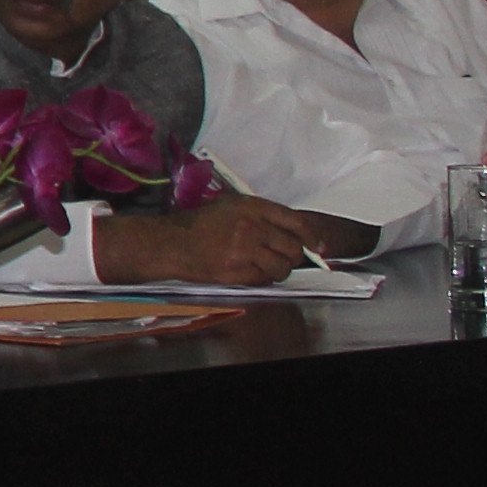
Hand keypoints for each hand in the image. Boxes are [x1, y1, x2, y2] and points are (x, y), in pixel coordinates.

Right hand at [96, 194, 321, 287]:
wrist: (170, 242)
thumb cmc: (201, 223)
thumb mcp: (231, 206)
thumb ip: (263, 215)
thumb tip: (297, 234)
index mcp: (252, 207)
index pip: (297, 223)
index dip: (312, 237)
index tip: (316, 246)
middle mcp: (251, 227)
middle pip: (293, 248)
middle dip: (293, 256)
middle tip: (283, 258)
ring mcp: (243, 251)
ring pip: (282, 267)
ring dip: (279, 270)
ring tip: (267, 268)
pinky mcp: (235, 272)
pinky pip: (263, 280)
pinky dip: (262, 279)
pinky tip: (250, 272)